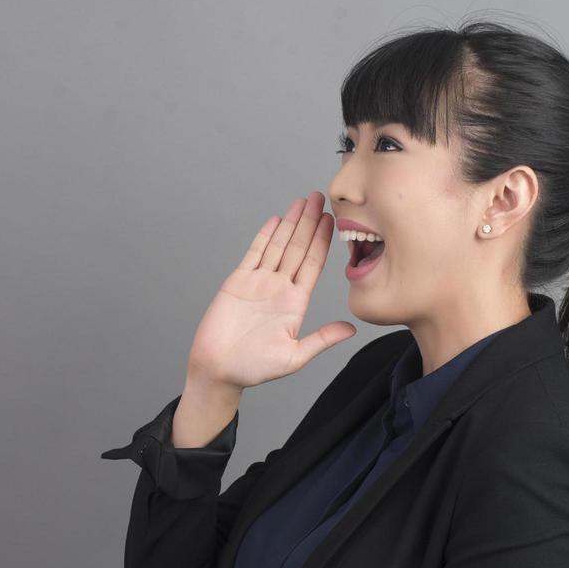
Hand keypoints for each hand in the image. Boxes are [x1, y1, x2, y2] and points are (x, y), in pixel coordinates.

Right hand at [186, 191, 355, 390]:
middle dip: (309, 223)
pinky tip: (275, 220)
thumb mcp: (294, 356)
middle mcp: (279, 288)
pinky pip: (253, 253)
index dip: (322, 242)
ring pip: (278, 246)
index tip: (332, 221)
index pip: (312, 265)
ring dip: (290, 223)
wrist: (218, 369)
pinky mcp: (237, 282)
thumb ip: (321, 340)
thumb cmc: (253, 368)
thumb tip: (351, 329)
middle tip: (319, 198)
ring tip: (302, 202)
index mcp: (295, 303)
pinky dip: (264, 236)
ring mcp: (258, 283)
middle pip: (298, 248)